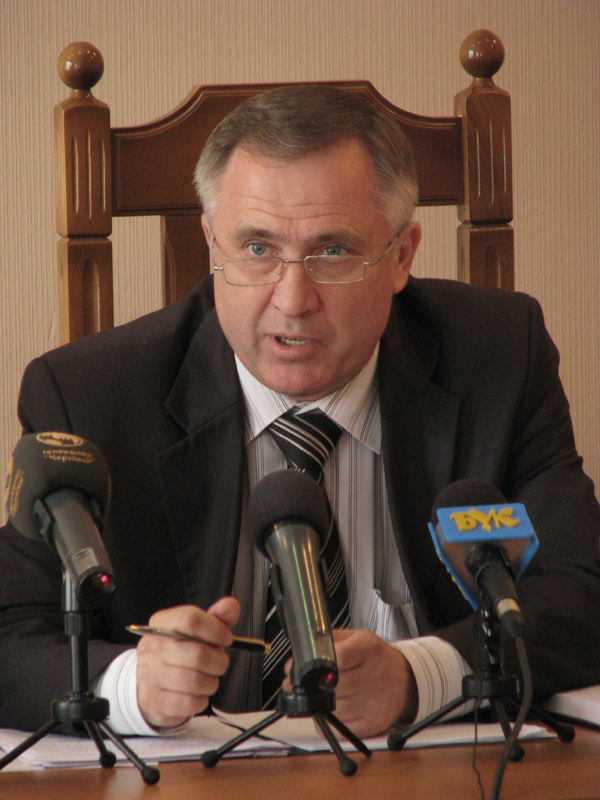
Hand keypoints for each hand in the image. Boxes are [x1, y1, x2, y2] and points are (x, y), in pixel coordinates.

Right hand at [136, 598, 239, 728]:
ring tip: (208, 678)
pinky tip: (196, 693)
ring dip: (211, 682)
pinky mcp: (154, 701)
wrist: (150, 683)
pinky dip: (200, 700)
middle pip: (197, 653)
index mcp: (162, 623)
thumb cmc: (179, 653)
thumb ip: (217, 617)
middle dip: (218, 661)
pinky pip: (189, 703)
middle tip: (219, 662)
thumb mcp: (197, 631)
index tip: (226, 638)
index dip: (215, 629)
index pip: (190, 620)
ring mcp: (150, 675)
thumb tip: (231, 606)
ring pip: (195, 681)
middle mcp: (152, 647)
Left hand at [284, 628, 417, 738]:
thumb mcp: (357, 638)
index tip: (302, 667)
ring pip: (332, 707)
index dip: (317, 664)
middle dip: (312, 686)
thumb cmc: (377, 659)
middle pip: (332, 686)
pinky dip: (329, 720)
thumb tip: (300, 654)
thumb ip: (330, 641)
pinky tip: (333, 709)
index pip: (339, 657)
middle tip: (300, 683)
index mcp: (369, 649)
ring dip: (320, 702)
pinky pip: (339, 727)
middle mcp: (374, 675)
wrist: (406, 681)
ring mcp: (374, 702)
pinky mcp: (373, 723)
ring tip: (321, 694)